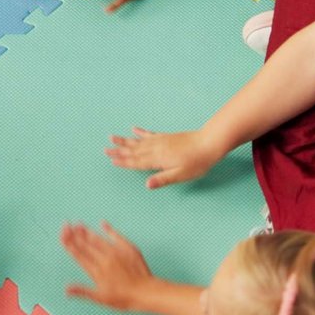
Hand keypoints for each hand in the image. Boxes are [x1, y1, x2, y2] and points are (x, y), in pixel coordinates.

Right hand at [61, 221, 158, 311]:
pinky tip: (103, 223)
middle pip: (86, 245)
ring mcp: (117, 253)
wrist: (146, 293)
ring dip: (87, 231)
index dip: (69, 244)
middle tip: (66, 225)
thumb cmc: (124, 298)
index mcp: (96, 271)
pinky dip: (109, 229)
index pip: (79, 255)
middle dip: (74, 234)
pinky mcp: (128, 249)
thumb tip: (66, 289)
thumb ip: (82, 291)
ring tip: (78, 224)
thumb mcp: (101, 298)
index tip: (62, 235)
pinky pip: (117, 236)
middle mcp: (104, 260)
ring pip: (98, 239)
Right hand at [107, 126, 222, 188]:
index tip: (112, 160)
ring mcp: (161, 141)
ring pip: (138, 141)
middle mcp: (156, 148)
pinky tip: (134, 129)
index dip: (124, 162)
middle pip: (134, 150)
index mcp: (158, 159)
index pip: (137, 162)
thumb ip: (163, 179)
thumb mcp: (181, 174)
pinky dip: (140, 132)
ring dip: (125, 141)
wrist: (209, 143)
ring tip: (112, 137)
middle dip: (119, 150)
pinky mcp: (166, 137)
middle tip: (105, 149)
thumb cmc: (197, 162)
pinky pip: (149, 134)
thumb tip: (147, 185)